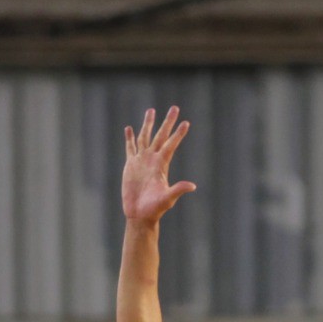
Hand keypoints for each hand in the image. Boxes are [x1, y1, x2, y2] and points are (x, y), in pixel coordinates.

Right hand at [122, 106, 195, 222]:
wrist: (140, 214)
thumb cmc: (155, 208)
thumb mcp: (168, 198)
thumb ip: (178, 190)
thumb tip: (192, 186)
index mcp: (161, 165)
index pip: (171, 145)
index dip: (178, 134)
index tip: (186, 123)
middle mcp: (152, 159)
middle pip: (160, 136)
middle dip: (167, 122)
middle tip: (174, 107)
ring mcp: (141, 161)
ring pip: (145, 137)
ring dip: (148, 124)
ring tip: (151, 110)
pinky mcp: (131, 165)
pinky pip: (130, 148)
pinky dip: (130, 138)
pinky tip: (129, 128)